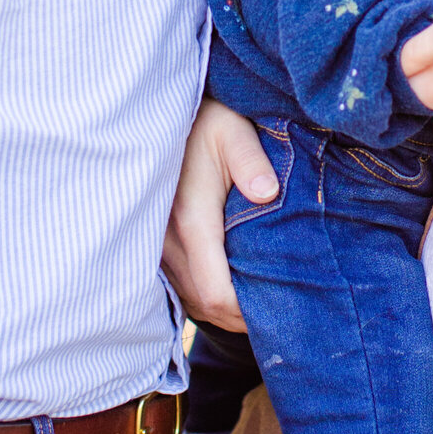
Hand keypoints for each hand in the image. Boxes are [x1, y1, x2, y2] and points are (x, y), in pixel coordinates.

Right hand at [162, 98, 276, 331]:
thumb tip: (268, 193)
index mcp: (191, 220)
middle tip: (278, 312)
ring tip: (259, 303)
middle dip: (239, 316)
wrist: (161, 118)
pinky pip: (180, 286)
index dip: (244, 311)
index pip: (215, 292)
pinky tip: (232, 287)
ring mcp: (156, 246)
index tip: (277, 309)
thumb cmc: (206, 122)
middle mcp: (167, 240)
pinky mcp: (154, 244)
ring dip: (223, 307)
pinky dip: (206, 294)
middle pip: (203, 303)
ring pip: (190, 298)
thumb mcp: (234, 133)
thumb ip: (252, 162)